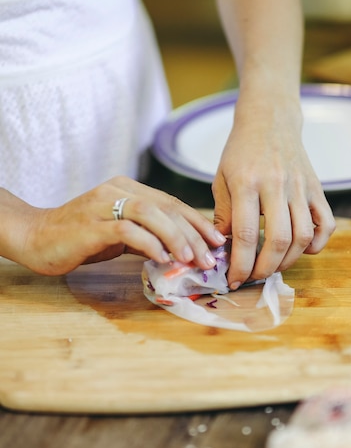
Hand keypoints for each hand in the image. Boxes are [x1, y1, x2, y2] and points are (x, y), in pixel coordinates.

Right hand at [17, 176, 225, 275]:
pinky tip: (163, 259)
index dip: (198, 222)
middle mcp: (118, 190)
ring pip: (151, 214)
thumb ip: (148, 236)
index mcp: (128, 189)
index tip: (217, 242)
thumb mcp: (121, 234)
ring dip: (176, 237)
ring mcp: (104, 204)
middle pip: (167, 208)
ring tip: (191, 259)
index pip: (172, 203)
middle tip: (210, 258)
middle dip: (193, 234)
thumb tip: (181, 252)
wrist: (36, 237)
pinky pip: (128, 231)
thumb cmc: (81, 237)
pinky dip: (149, 244)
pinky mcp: (92, 224)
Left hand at [212, 94, 335, 288]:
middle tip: (254, 277)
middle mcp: (277, 185)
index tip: (235, 279)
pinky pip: (326, 223)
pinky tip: (301, 249)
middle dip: (265, 268)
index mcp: (247, 183)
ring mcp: (300, 186)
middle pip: (279, 239)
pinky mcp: (316, 188)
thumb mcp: (222, 179)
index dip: (241, 264)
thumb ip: (223, 215)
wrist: (270, 120)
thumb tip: (223, 251)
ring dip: (289, 260)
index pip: (247, 234)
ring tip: (273, 265)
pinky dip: (317, 244)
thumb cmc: (241, 152)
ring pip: (304, 235)